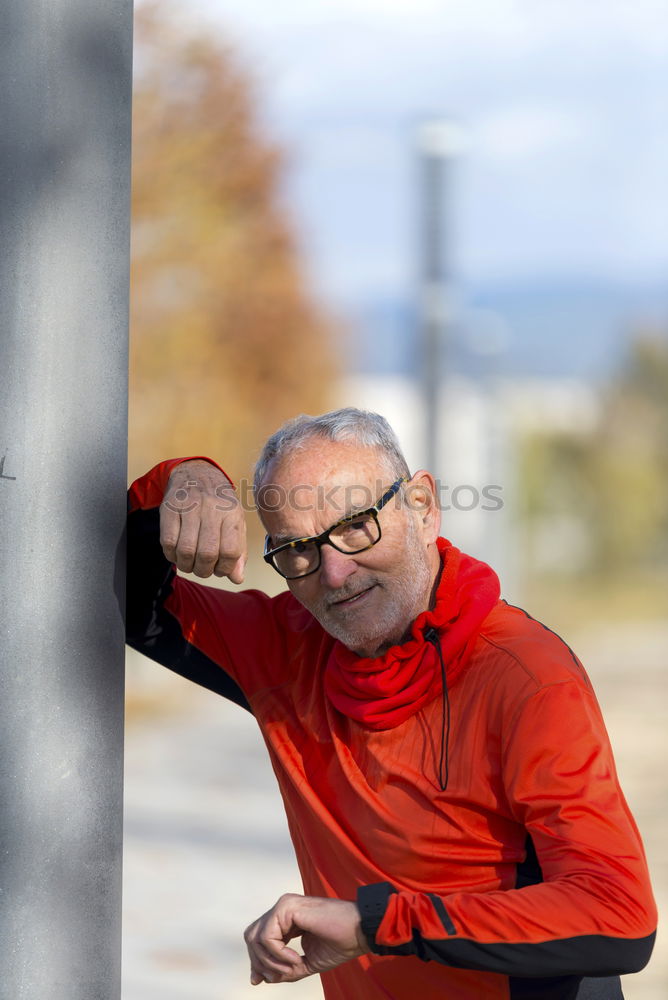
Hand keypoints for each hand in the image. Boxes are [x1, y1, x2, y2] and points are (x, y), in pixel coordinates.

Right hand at [160, 460, 246, 580]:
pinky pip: (168, 542)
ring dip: (187, 566)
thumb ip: (238, 551)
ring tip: (190, 564)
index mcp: (232, 514)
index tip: (220, 570)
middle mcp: (212, 509)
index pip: (231, 551)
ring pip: (186, 550)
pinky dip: (172, 556)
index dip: (225, 568)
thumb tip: (237, 578)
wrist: (197, 474)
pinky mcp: (170, 508)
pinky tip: (177, 554)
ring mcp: (189, 507)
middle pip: (207, 553)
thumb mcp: (235, 522)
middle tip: (202, 570)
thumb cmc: (219, 504)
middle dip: (204, 570)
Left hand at [243, 893, 367, 984]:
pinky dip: (278, 954)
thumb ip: (286, 969)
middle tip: (273, 977)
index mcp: (287, 918)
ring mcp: (284, 905)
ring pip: (256, 936)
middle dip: (258, 961)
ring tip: (291, 969)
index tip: (259, 980)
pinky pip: (268, 937)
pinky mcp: (287, 907)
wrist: (359, 932)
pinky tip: (295, 960)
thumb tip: (264, 978)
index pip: (260, 937)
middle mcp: (283, 908)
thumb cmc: (340, 943)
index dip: (256, 960)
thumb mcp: (308, 962)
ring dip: (269, 960)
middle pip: (252, 935)